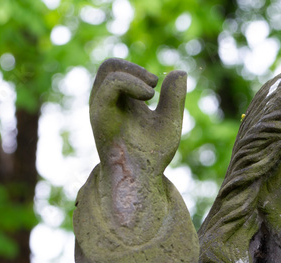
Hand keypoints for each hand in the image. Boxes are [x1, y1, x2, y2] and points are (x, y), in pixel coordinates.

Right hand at [89, 58, 186, 177]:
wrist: (140, 179)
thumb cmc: (151, 156)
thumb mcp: (168, 121)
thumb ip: (174, 98)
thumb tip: (180, 71)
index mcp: (120, 101)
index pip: (119, 70)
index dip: (137, 70)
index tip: (156, 86)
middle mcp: (107, 101)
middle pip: (109, 65)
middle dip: (133, 67)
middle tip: (154, 84)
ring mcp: (101, 106)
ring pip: (107, 69)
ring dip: (133, 72)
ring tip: (152, 93)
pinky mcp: (100, 114)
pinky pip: (110, 85)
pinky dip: (132, 83)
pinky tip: (149, 97)